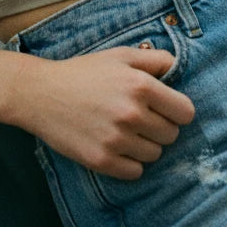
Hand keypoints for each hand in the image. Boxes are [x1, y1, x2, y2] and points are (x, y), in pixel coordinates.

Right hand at [18, 47, 194, 178]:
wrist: (41, 93)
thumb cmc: (83, 72)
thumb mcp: (119, 55)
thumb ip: (154, 59)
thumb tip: (178, 66)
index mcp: (140, 85)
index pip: (185, 112)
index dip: (176, 110)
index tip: (163, 108)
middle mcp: (132, 114)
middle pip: (171, 135)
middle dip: (159, 126)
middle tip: (138, 117)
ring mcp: (117, 139)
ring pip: (154, 155)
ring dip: (144, 144)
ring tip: (123, 129)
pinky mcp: (102, 160)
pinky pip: (135, 172)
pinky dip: (129, 162)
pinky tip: (114, 144)